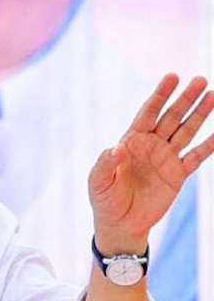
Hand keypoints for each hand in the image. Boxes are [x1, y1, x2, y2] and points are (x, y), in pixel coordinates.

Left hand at [88, 74, 213, 253]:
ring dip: (199, 114)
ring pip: (186, 131)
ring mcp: (165, 158)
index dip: (159, 95)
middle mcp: (150, 145)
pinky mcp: (177, 175)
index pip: (147, 112)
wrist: (120, 223)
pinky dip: (207, 147)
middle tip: (200, 80)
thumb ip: (106, 163)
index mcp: (130, 141)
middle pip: (171, 117)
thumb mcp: (98, 180)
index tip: (172, 77)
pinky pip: (195, 157)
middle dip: (185, 99)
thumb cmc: (104, 199)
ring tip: (213, 96)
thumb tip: (118, 148)